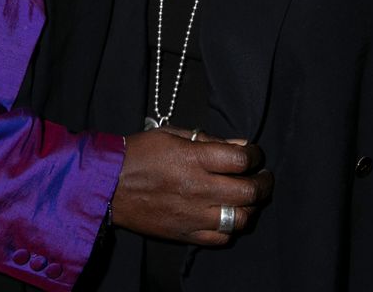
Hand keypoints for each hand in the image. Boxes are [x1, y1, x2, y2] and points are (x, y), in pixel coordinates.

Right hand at [111, 128, 272, 245]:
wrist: (109, 186)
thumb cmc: (139, 153)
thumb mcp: (172, 134)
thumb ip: (208, 140)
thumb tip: (239, 145)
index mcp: (194, 159)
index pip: (241, 160)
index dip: (255, 155)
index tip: (254, 153)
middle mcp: (198, 189)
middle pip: (248, 191)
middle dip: (263, 183)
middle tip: (264, 177)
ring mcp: (193, 215)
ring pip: (240, 218)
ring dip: (251, 207)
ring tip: (249, 198)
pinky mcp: (186, 233)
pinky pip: (221, 237)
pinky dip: (231, 227)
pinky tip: (229, 215)